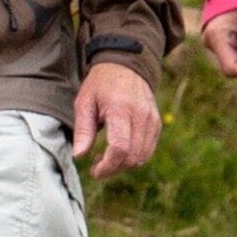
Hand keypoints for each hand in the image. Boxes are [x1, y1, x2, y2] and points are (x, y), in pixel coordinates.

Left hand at [72, 63, 160, 178]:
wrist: (125, 65)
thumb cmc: (100, 85)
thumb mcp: (84, 102)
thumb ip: (83, 130)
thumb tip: (79, 156)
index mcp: (120, 110)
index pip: (120, 147)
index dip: (108, 166)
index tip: (95, 171)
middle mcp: (141, 116)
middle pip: (133, 157)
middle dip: (114, 169)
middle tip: (97, 167)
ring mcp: (152, 120)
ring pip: (143, 157)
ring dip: (124, 166)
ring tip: (106, 159)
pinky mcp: (157, 123)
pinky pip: (148, 150)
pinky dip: (134, 157)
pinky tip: (119, 152)